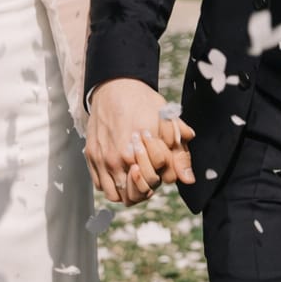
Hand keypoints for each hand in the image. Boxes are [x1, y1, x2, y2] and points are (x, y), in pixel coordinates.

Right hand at [85, 78, 194, 204]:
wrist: (114, 86)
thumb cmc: (142, 101)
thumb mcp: (167, 120)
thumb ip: (179, 151)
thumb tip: (188, 179)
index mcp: (139, 148)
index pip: (157, 179)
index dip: (164, 171)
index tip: (162, 160)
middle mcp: (118, 157)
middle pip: (139, 192)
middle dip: (149, 184)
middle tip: (150, 170)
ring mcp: (103, 159)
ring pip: (119, 195)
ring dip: (130, 191)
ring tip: (136, 177)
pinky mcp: (91, 157)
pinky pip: (102, 187)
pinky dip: (113, 187)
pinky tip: (121, 174)